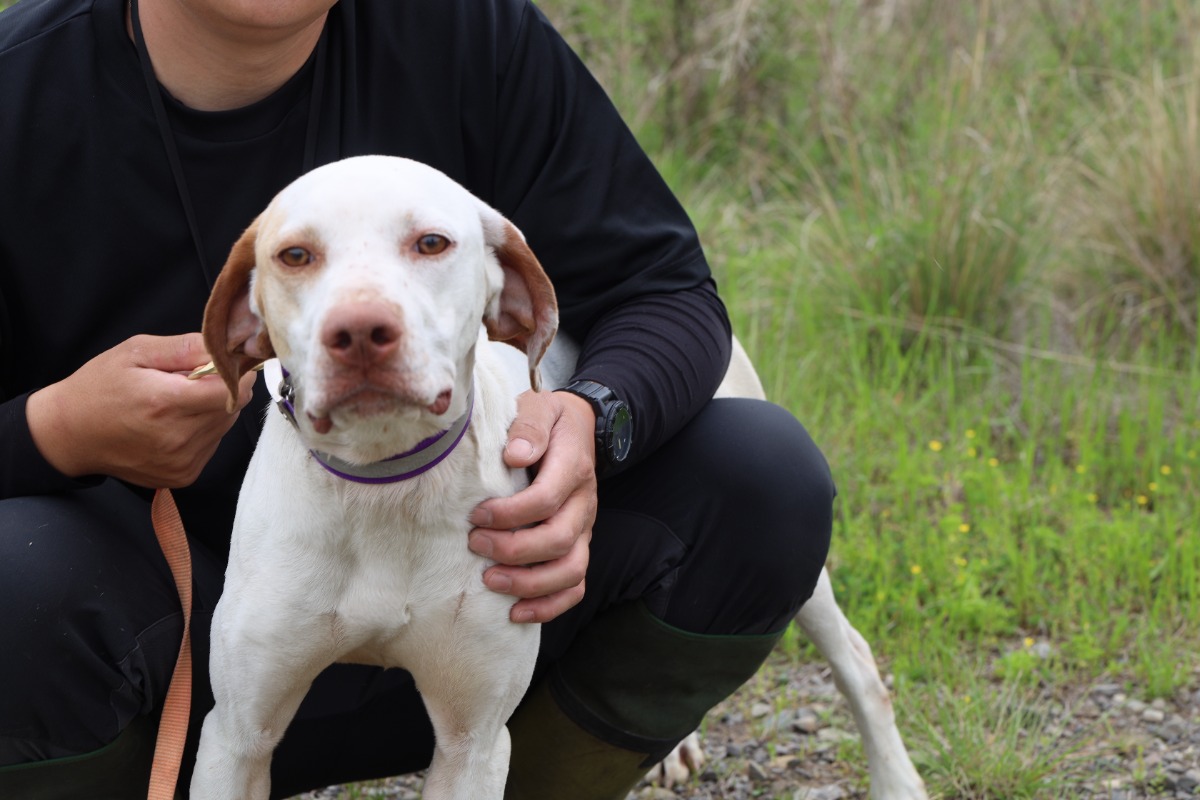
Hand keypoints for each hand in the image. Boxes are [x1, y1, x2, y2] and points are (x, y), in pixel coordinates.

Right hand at [26, 333, 255, 487]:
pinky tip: (173, 423)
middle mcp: (177, 438)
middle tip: (188, 381)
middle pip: (232, 407)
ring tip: (176, 403)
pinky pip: (212, 444)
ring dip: (211, 410)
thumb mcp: (136, 351)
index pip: (233, 390)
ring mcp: (181, 461)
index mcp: (165, 403)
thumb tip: (226, 348)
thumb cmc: (100, 387)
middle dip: (221, 389)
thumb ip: (187, 347)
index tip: (223, 363)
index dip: (234, 373)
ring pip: (224, 426)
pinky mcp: (183, 475)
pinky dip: (202, 430)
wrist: (71, 433)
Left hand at [468, 389, 596, 622]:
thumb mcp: (539, 407)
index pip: (546, 499)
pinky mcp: (578, 548)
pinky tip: (515, 612)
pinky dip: (548, 606)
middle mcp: (583, 503)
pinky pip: (574, 587)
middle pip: (559, 540)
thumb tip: (515, 455)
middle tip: (474, 544)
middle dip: (513, 549)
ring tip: (490, 581)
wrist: (576, 429)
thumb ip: (528, 427)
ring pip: (571, 570)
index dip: (510, 514)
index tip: (477, 515)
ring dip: (530, 583)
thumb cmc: (548, 421)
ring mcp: (584, 530)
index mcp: (573, 467)